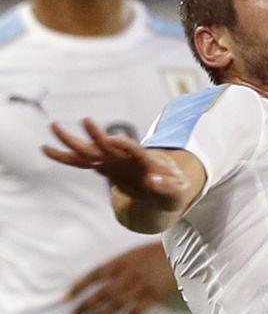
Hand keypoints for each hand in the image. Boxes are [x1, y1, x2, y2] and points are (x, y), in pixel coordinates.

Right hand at [42, 118, 189, 210]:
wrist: (164, 188)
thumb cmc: (172, 190)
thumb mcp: (175, 193)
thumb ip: (166, 187)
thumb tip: (152, 181)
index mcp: (145, 159)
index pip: (134, 149)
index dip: (125, 144)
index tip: (113, 139)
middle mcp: (125, 156)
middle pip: (108, 143)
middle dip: (97, 134)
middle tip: (87, 119)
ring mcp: (112, 160)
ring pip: (88, 149)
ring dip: (72, 140)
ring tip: (53, 125)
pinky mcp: (103, 167)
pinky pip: (80, 162)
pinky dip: (64, 156)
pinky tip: (45, 148)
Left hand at [67, 244, 177, 313]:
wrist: (184, 255)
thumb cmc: (157, 252)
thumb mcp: (133, 253)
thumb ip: (117, 265)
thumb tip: (97, 281)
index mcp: (122, 261)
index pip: (94, 275)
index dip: (79, 287)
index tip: (66, 298)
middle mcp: (128, 275)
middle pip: (102, 294)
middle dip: (85, 306)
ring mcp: (141, 288)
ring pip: (115, 306)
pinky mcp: (153, 297)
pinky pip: (133, 313)